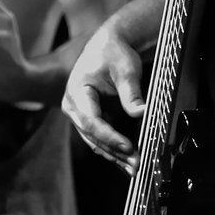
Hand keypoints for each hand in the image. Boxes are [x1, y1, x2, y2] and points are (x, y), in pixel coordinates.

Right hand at [62, 21, 145, 173]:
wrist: (109, 47)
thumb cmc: (114, 54)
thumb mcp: (125, 69)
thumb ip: (131, 92)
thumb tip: (140, 112)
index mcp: (77, 92)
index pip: (92, 121)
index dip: (110, 137)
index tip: (128, 146)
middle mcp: (74, 107)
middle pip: (92, 136)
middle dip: (115, 151)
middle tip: (136, 163)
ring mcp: (80, 116)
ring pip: (96, 142)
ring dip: (115, 156)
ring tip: (135, 168)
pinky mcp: (91, 120)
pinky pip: (101, 139)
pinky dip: (114, 150)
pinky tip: (129, 161)